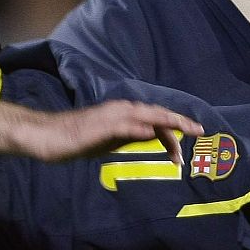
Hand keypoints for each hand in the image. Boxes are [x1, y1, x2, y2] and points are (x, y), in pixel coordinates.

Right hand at [19, 101, 201, 163]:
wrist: (48, 136)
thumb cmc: (77, 139)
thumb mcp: (109, 139)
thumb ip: (129, 136)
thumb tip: (150, 136)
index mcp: (123, 113)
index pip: (155, 118)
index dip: (176, 126)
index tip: (193, 136)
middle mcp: (120, 110)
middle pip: (156, 113)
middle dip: (179, 121)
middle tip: (200, 131)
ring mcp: (109, 117)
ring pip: (143, 115)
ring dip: (165, 122)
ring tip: (185, 129)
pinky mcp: (98, 128)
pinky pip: (121, 126)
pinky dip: (137, 128)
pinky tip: (151, 133)